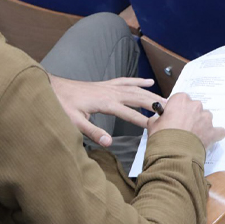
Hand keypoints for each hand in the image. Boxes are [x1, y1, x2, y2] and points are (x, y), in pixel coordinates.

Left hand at [48, 75, 164, 146]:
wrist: (53, 88)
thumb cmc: (62, 104)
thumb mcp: (74, 122)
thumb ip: (92, 132)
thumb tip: (109, 143)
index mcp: (105, 102)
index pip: (129, 113)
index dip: (143, 121)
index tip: (157, 127)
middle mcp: (110, 92)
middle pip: (137, 97)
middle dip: (154, 104)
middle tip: (171, 110)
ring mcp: (109, 86)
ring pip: (135, 89)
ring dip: (151, 94)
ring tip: (166, 99)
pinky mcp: (105, 84)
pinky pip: (126, 81)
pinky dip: (138, 81)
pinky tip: (148, 82)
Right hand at [147, 92, 224, 150]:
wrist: (173, 154)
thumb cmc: (161, 137)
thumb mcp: (152, 125)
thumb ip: (157, 119)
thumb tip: (158, 120)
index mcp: (180, 100)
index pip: (180, 99)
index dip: (177, 109)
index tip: (174, 117)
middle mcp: (195, 106)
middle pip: (195, 108)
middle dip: (190, 116)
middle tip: (182, 128)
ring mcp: (206, 119)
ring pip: (206, 118)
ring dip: (201, 125)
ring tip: (193, 136)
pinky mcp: (213, 132)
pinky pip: (218, 131)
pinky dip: (214, 135)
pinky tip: (207, 140)